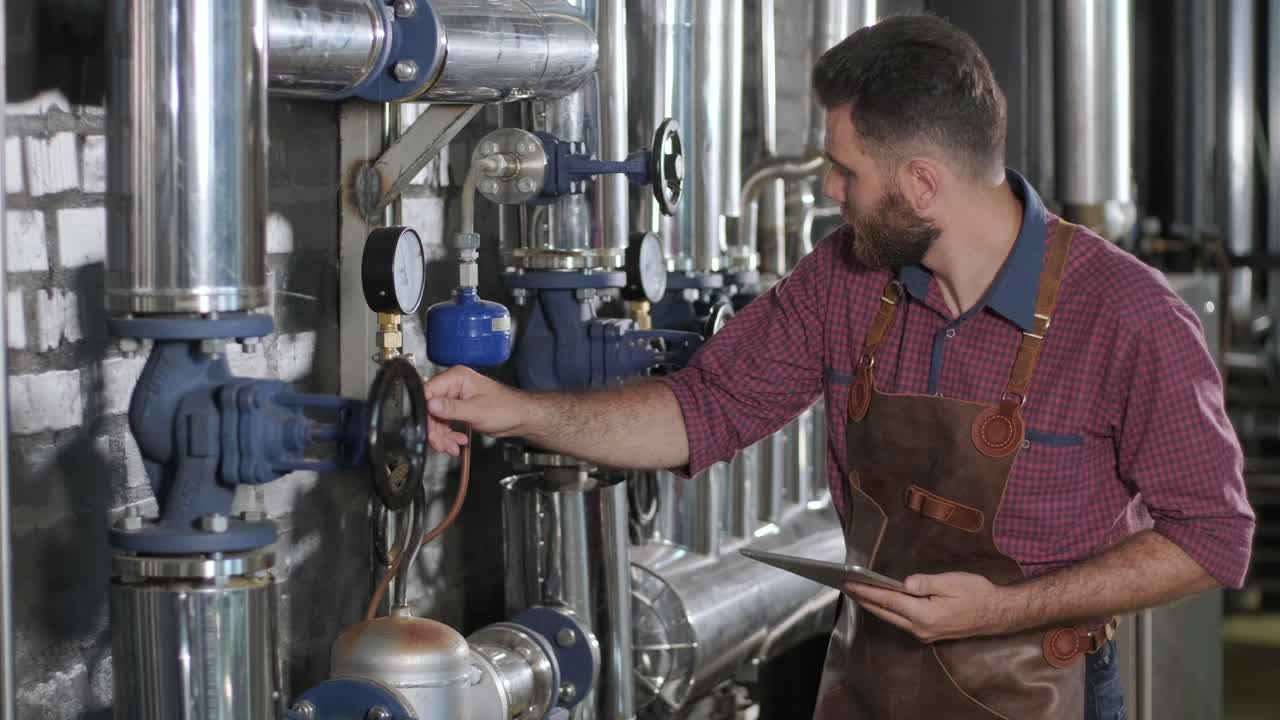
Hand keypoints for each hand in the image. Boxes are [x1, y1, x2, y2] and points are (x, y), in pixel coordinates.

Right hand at [423, 366, 528, 455]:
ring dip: (442, 436)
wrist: (519, 418)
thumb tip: (430, 404)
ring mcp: (454, 398)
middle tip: (442, 444)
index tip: (428, 429)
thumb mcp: (477, 410)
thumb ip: (452, 408)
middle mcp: (453, 385)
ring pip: (436, 419)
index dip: (426, 413)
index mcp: (456, 377)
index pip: (428, 392)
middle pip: (430, 409)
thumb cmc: (507, 408)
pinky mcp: (457, 409)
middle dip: (436, 430)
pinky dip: (448, 436)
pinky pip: (444, 423)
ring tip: (452, 447)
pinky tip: (458, 442)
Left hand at [844, 572, 1018, 642]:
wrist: (997, 613)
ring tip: (859, 591)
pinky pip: (901, 621)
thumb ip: (926, 583)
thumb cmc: (977, 594)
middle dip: (864, 599)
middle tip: (846, 586)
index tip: (849, 583)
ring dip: (874, 605)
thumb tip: (904, 583)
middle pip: (884, 612)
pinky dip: (888, 610)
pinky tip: (882, 601)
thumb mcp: (952, 582)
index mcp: (924, 614)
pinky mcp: (928, 632)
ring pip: (891, 618)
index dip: (867, 591)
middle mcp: (920, 628)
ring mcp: (924, 633)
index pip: (888, 600)